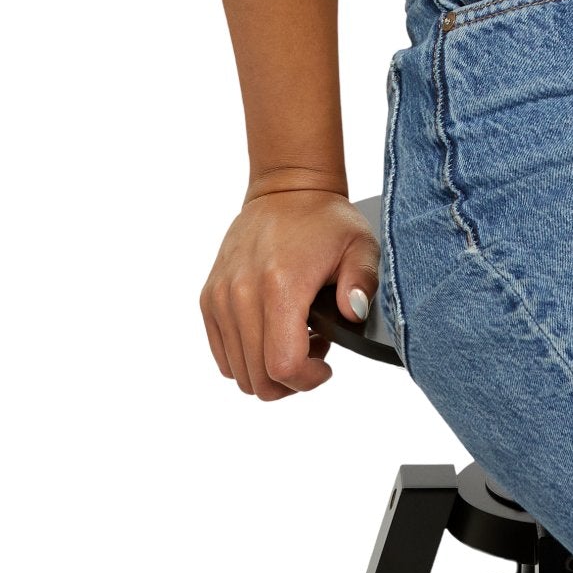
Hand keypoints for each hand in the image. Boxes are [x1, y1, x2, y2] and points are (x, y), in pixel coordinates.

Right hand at [199, 184, 380, 400]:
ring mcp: (222, 296)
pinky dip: (246, 358)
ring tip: (295, 340)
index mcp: (281, 284)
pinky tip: (272, 334)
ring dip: (268, 370)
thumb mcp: (360, 245)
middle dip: (291, 382)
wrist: (287, 190)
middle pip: (258, 377)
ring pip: (238, 371)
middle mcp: (243, 293)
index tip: (326, 366)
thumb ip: (363, 282)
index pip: (283, 365)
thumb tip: (354, 313)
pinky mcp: (210, 298)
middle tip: (313, 354)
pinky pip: (222, 354)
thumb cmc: (325, 220)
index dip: (308, 380)